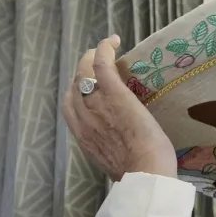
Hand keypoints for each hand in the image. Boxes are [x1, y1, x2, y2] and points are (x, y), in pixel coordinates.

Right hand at [62, 35, 177, 180]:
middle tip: (97, 63)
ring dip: (93, 59)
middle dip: (83, 71)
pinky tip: (112, 41)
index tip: (89, 87)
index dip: (77, 92)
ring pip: (86, 72)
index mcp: (83, 136)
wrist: (145, 173)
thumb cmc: (138, 175)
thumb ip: (111, 150)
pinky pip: (102, 64)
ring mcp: (96, 103)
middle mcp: (83, 116)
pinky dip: (104, 49)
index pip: (71, 106)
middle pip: (76, 85)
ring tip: (105, 52)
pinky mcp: (114, 93)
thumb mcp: (114, 164)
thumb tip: (122, 149)